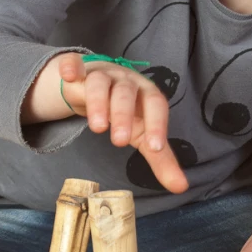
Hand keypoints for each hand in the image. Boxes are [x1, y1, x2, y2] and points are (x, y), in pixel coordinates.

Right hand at [59, 53, 188, 193]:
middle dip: (124, 115)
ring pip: (100, 83)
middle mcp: (126, 81)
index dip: (157, 124)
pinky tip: (70, 77)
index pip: (156, 105)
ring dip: (99, 102)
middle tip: (120, 142)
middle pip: (126, 93)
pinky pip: (73, 64)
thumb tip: (181, 187)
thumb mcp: (142, 135)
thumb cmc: (125, 112)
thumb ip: (160, 160)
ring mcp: (101, 74)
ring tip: (98, 128)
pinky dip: (71, 67)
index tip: (155, 148)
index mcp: (146, 94)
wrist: (96, 86)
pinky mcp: (79, 71)